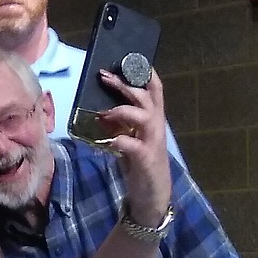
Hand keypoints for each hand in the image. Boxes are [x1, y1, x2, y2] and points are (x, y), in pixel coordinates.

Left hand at [98, 68, 171, 227]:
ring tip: (104, 111)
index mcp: (152, 121)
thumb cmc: (140, 167)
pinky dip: (119, 141)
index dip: (144, 74)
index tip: (128, 60)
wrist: (152, 197)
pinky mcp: (146, 160)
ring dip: (123, 110)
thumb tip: (102, 112)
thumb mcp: (129, 141)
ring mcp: (152, 143)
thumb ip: (120, 126)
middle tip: (104, 76)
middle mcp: (156, 128)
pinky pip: (133, 146)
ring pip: (144, 116)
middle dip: (126, 85)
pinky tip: (107, 141)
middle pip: (146, 98)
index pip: (154, 91)